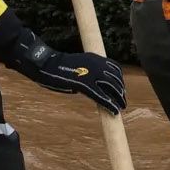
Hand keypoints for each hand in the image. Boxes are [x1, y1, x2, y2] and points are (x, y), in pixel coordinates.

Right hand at [0, 19, 125, 113]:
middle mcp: (96, 65)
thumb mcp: (77, 64)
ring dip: (118, 99)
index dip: (119, 80)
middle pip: (115, 79)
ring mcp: (92, 74)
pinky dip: (110, 104)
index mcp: (94, 58)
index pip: (115, 68)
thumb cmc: (57, 65)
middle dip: (120, 91)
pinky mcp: (85, 85)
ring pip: (112, 88)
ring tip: (121, 107)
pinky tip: (114, 111)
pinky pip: (102, 96)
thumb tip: (92, 83)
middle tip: (122, 101)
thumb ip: (87, 71)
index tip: (120, 88)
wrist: (46, 64)